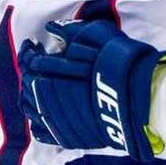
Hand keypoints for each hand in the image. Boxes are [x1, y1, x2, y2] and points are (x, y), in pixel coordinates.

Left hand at [18, 14, 165, 158]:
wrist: (138, 96)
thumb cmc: (119, 63)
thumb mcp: (95, 35)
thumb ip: (70, 30)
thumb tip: (52, 27)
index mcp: (49, 72)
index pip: (30, 61)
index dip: (29, 51)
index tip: (33, 45)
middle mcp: (46, 97)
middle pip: (27, 84)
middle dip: (28, 72)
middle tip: (34, 64)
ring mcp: (55, 119)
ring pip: (30, 108)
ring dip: (30, 95)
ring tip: (37, 87)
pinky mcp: (66, 136)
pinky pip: (41, 132)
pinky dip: (38, 122)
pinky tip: (43, 113)